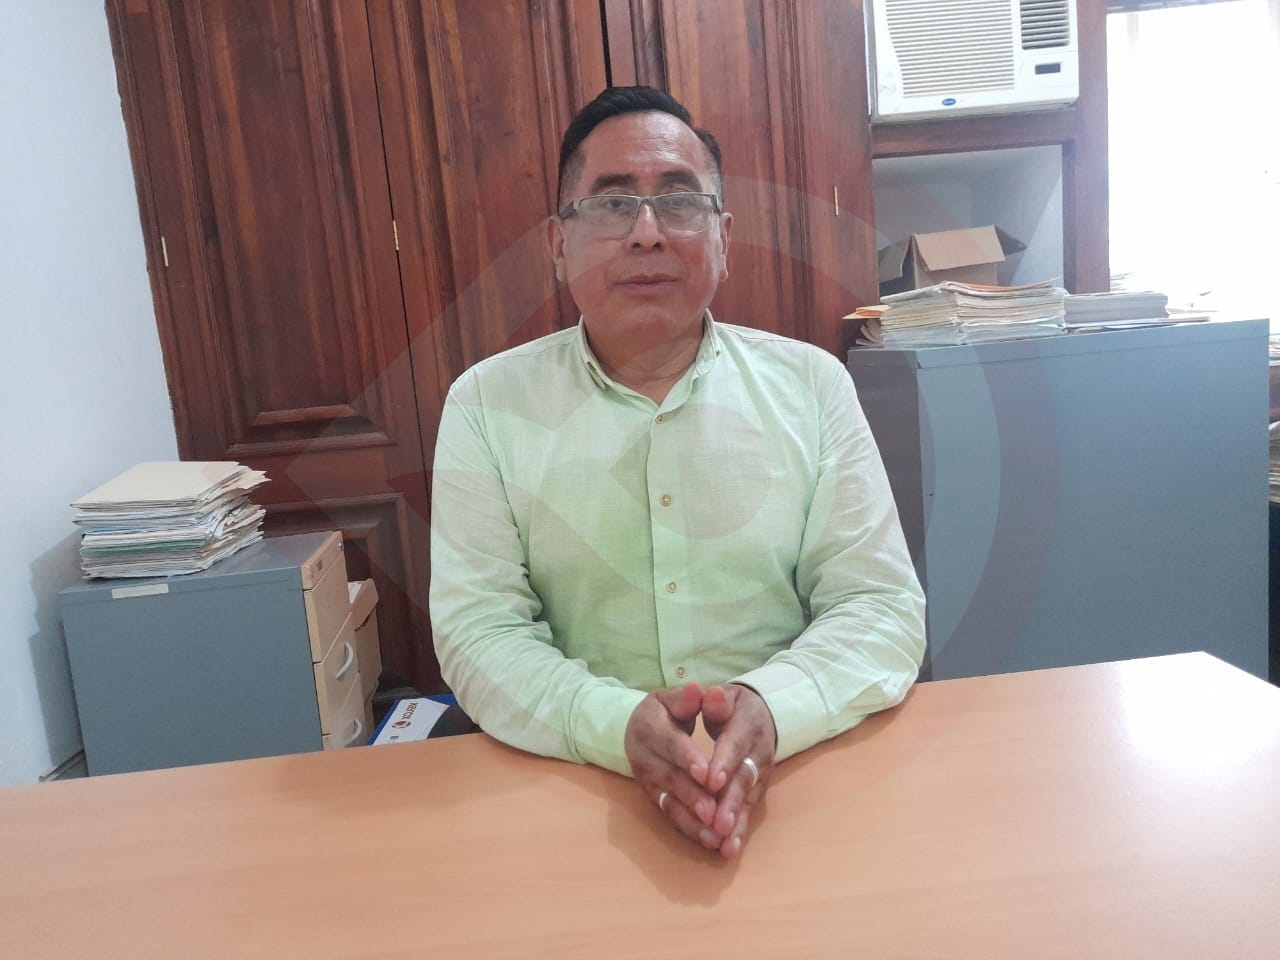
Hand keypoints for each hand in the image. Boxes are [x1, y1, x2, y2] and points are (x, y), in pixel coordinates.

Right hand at [625, 684, 720, 849]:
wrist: (637, 727)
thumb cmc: (664, 710)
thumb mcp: (673, 697)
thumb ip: (688, 697)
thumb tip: (699, 690)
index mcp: (649, 726)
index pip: (671, 743)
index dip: (688, 758)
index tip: (707, 774)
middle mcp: (644, 757)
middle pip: (671, 779)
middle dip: (693, 797)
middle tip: (713, 813)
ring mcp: (648, 781)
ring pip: (670, 802)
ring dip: (692, 821)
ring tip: (713, 835)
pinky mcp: (654, 797)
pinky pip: (670, 816)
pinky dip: (689, 830)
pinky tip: (708, 841)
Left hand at [701, 683, 776, 859]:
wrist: (761, 715)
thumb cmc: (733, 705)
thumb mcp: (725, 695)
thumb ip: (716, 699)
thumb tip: (710, 694)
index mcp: (747, 725)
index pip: (735, 744)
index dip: (724, 762)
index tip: (711, 781)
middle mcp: (758, 753)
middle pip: (744, 779)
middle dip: (730, 802)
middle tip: (718, 823)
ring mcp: (760, 775)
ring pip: (748, 800)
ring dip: (736, 822)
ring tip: (724, 844)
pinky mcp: (756, 791)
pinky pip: (748, 811)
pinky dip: (738, 831)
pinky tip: (728, 848)